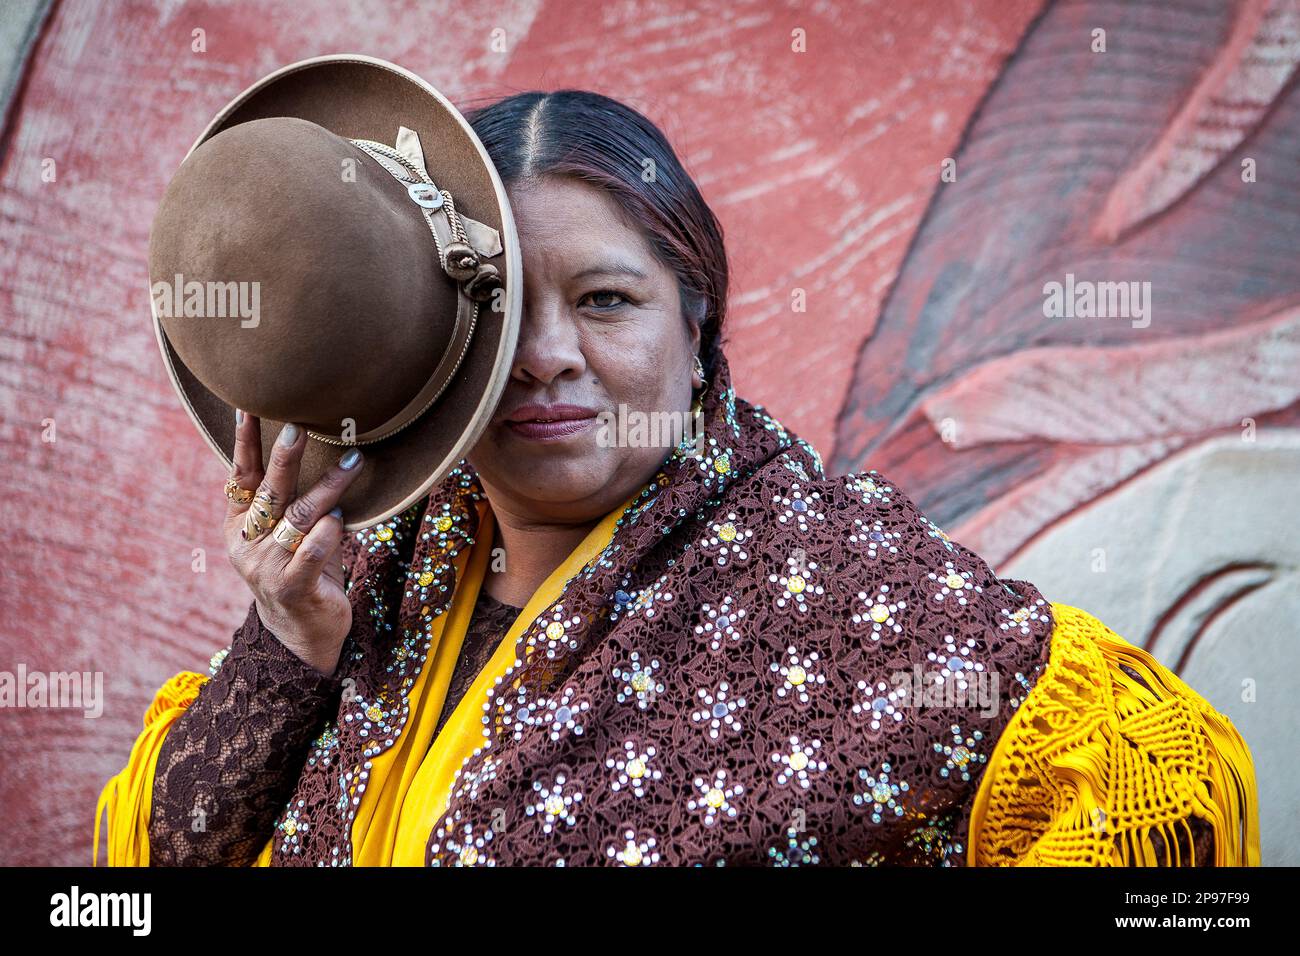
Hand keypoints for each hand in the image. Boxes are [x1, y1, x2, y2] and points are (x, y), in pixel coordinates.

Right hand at [223, 411, 364, 676]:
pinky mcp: (294, 587)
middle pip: (270, 491)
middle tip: (299, 426)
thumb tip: (320, 448)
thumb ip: (293, 500)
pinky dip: (328, 532)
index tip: (247, 407)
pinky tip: (340, 517)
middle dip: (285, 457)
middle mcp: (248, 544)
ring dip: (328, 487)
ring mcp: (268, 567)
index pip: (242, 476)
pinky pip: (312, 552)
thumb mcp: (288, 533)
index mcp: (240, 525)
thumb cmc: (301, 570)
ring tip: (353, 461)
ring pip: (300, 517)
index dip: (244, 443)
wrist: (301, 633)